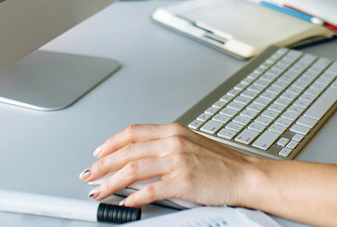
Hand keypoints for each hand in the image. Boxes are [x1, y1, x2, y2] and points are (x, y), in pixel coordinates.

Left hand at [81, 123, 259, 207]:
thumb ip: (167, 146)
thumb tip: (142, 156)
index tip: (99, 153)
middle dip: (103, 165)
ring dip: (111, 182)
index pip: (133, 133)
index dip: (111, 143)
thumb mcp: (192, 144)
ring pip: (133, 169)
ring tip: (99, 191)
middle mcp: (174, 143)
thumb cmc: (223, 164)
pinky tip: (125, 204)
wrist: (246, 175)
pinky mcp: (183, 181)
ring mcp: (178, 161)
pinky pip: (150, 190)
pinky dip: (133, 198)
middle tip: (90, 174)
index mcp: (174, 131)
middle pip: (128, 151)